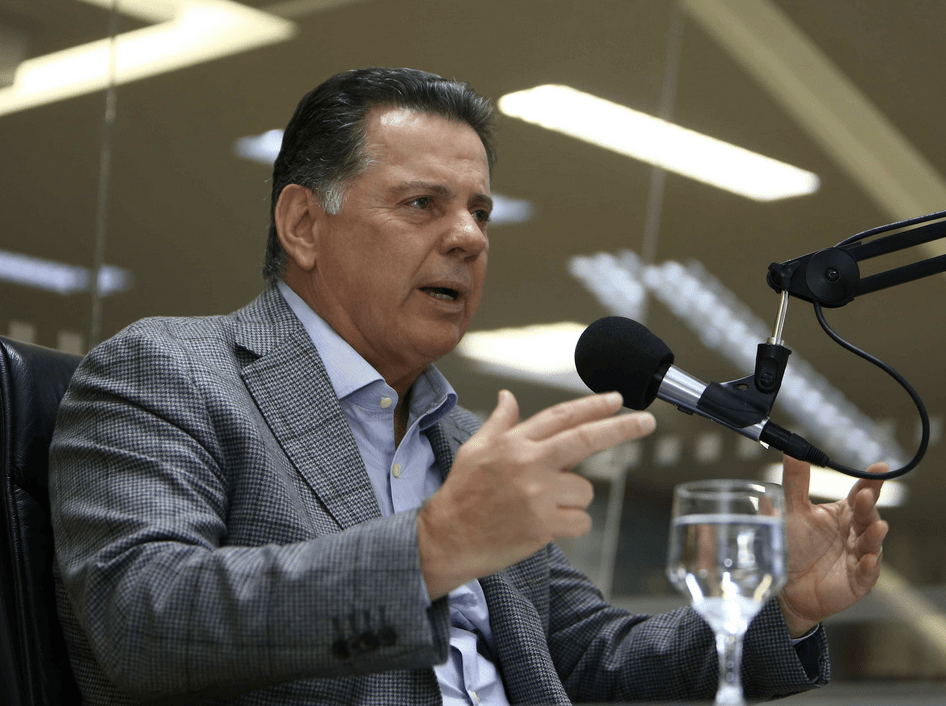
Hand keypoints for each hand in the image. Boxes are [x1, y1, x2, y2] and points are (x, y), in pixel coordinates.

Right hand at [417, 390, 655, 598]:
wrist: (447, 538)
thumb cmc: (461, 493)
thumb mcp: (475, 449)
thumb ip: (500, 423)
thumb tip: (508, 397)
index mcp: (514, 443)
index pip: (561, 417)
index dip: (592, 406)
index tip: (617, 399)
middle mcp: (528, 464)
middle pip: (586, 440)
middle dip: (622, 428)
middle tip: (647, 420)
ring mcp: (537, 495)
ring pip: (584, 490)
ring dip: (572, 499)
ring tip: (539, 506)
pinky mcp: (544, 526)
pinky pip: (580, 521)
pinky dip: (570, 525)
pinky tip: (543, 526)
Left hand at [777, 455, 888, 636]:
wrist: (785, 585)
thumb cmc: (792, 546)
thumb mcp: (791, 511)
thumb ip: (795, 483)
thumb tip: (793, 452)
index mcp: (842, 513)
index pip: (860, 493)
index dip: (871, 481)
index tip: (879, 468)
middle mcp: (854, 532)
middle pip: (867, 516)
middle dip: (869, 506)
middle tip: (865, 495)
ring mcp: (858, 556)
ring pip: (871, 543)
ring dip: (874, 535)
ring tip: (876, 526)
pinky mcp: (858, 580)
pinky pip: (867, 572)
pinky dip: (869, 566)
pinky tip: (867, 560)